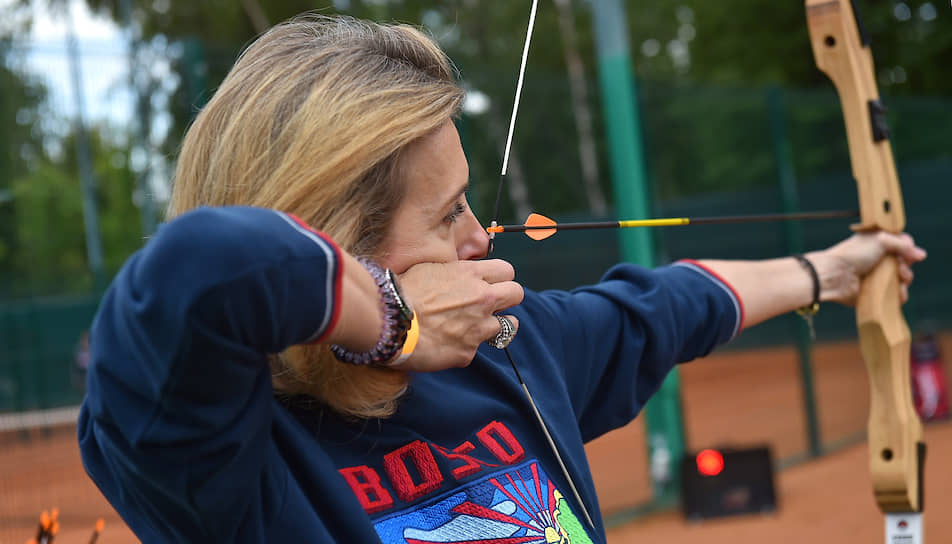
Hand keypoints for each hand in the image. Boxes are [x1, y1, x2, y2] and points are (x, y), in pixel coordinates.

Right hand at [394, 259, 523, 371]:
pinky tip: (446, 344)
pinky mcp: (468, 352)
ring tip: (475, 328)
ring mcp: (478, 327)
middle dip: (507, 298)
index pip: (507, 271)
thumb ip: (452, 273)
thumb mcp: (429, 268)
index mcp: (472, 274)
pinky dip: (463, 347)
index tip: (490, 283)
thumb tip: (457, 274)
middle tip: (492, 305)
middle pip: (517, 294)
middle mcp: (482, 299)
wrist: (389, 321)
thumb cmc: (402, 292)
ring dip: (494, 326)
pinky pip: (475, 349)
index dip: (499, 278)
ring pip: (508, 326)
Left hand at [813, 231, 926, 305]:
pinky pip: (895, 297)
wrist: (835, 275)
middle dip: (906, 266)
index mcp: (879, 245)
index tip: (905, 253)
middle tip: (899, 267)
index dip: (908, 250)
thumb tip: (921, 255)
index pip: (903, 246)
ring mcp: (878, 278)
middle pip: (905, 264)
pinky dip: (900, 296)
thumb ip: (902, 244)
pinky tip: (897, 293)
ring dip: (905, 280)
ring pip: (903, 281)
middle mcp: (879, 261)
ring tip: (897, 278)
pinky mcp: (876, 294)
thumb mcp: (880, 240)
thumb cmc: (854, 254)